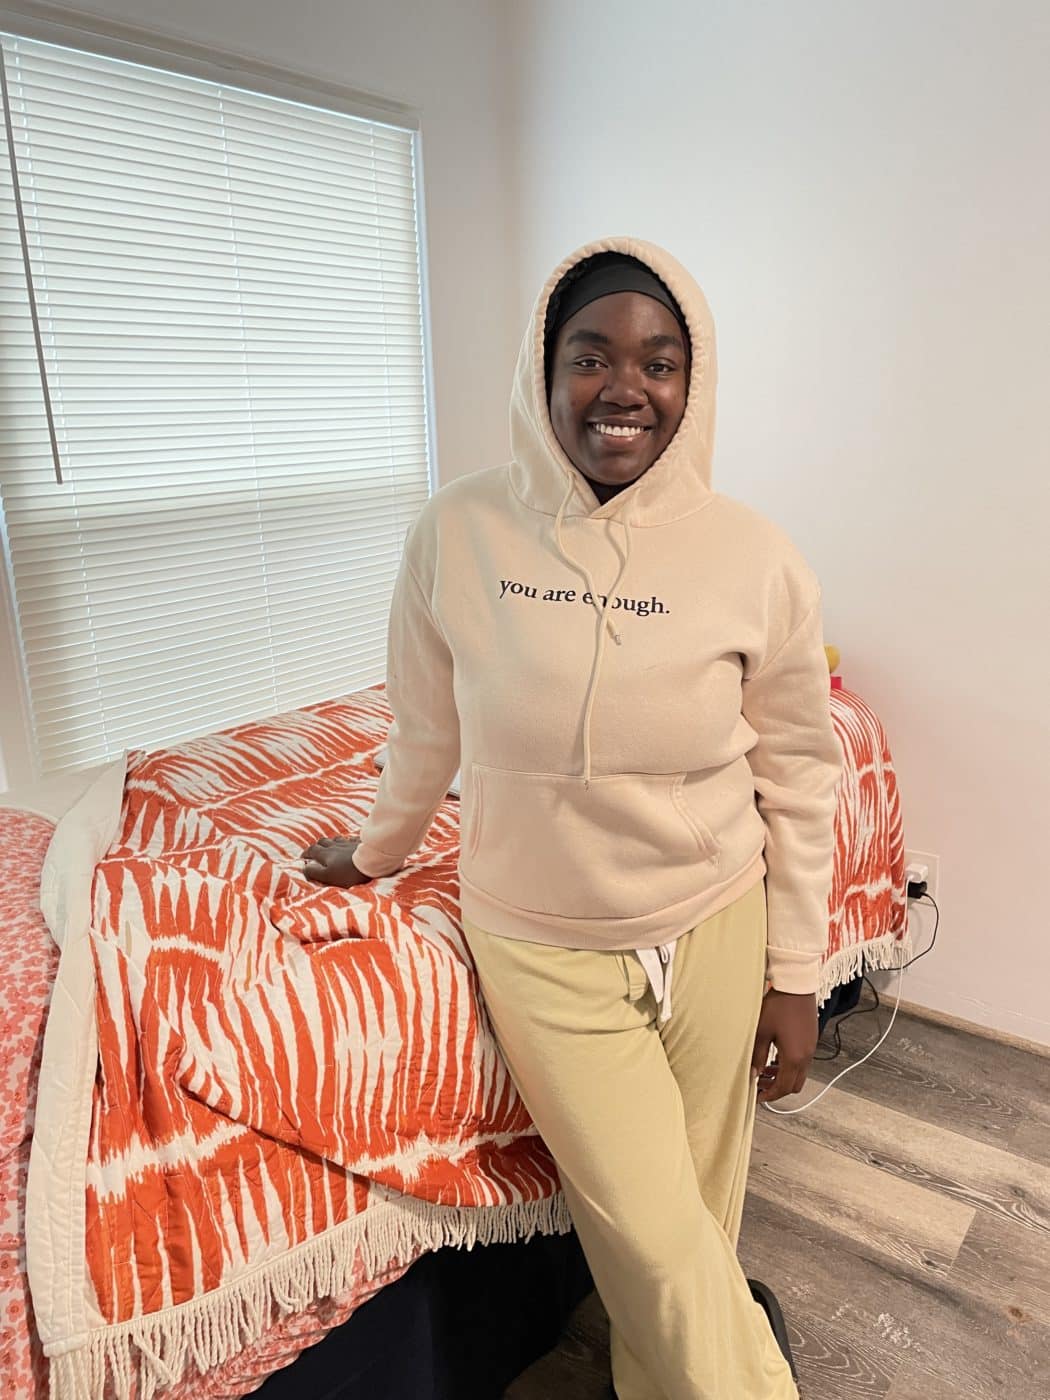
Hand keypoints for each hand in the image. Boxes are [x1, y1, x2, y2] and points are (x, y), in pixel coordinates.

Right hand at [300, 836, 371, 887]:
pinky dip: (347, 842)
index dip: (306, 854)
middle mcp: (335, 845)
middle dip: (317, 846)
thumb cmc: (349, 873)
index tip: (303, 858)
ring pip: (337, 839)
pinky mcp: (361, 843)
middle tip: (316, 852)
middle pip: (323, 842)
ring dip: (331, 843)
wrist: (373, 862)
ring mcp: (349, 843)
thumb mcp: (328, 876)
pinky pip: (351, 840)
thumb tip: (304, 867)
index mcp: (326, 854)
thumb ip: (314, 872)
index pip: (312, 850)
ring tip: (331, 848)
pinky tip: (349, 845)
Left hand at [750, 989, 817, 1103]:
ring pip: (799, 1073)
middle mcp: (806, 1056)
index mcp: (794, 1057)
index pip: (783, 1087)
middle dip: (777, 1088)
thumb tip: (753, 1073)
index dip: (770, 1095)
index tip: (757, 1097)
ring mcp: (810, 1048)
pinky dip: (789, 1066)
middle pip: (794, 1085)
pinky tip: (775, 1056)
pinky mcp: (811, 1039)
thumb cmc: (778, 1006)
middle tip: (760, 1085)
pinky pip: (801, 1061)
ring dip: (783, 1076)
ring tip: (765, 1070)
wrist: (796, 985)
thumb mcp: (761, 1032)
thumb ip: (757, 1056)